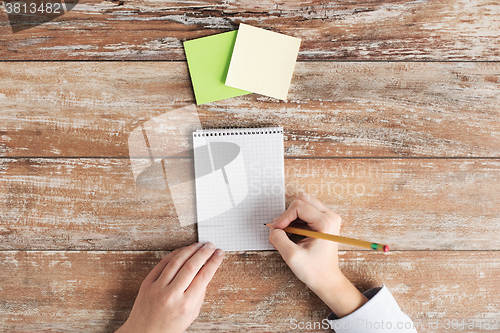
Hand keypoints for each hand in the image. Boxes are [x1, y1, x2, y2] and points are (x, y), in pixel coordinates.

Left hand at [116, 243, 223, 332]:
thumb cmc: (169, 327)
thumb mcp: (191, 315)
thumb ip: (199, 295)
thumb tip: (205, 273)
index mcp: (186, 304)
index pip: (204, 276)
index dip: (214, 262)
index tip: (219, 254)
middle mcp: (172, 295)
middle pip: (192, 266)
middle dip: (204, 253)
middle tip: (211, 246)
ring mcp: (158, 288)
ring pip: (177, 261)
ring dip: (190, 250)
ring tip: (198, 245)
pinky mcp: (147, 283)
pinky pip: (162, 264)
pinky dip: (174, 254)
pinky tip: (182, 250)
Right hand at [269, 192, 367, 316]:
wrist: (327, 280)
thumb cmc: (315, 271)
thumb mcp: (292, 256)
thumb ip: (278, 239)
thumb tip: (273, 230)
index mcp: (326, 222)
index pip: (298, 206)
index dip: (283, 217)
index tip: (276, 231)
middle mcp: (330, 216)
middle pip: (302, 200)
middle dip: (287, 214)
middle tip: (280, 231)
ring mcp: (328, 218)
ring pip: (303, 205)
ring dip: (290, 218)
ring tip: (284, 235)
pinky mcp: (323, 222)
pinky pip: (305, 213)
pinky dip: (294, 222)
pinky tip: (290, 236)